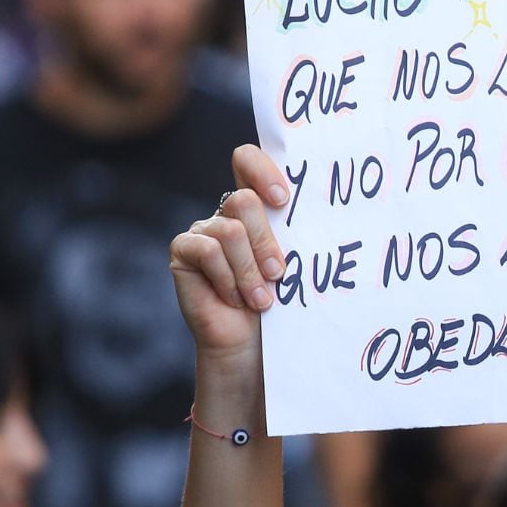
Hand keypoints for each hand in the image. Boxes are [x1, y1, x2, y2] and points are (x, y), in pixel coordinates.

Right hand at [169, 145, 290, 373]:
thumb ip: (296, 233)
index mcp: (256, 207)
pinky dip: (228, 279)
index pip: (247, 160)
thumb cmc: (279, 305)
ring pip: (231, 230)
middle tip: (278, 272)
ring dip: (250, 270)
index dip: (262, 169)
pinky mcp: (183, 250)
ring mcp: (202, 230)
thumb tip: (324, 211)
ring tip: (261, 299)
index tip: (284, 200)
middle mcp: (225, 212)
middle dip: (266, 241)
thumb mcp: (293, 264)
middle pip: (244, 200)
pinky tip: (235, 299)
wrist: (251, 346)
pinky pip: (209, 251)